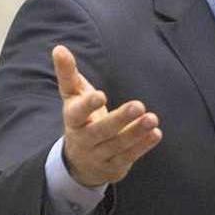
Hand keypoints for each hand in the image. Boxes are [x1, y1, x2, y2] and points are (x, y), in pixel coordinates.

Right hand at [52, 45, 162, 186]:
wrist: (79, 162)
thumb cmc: (80, 119)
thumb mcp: (73, 97)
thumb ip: (68, 74)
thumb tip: (59, 47)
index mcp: (73, 120)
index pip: (78, 113)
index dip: (88, 105)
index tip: (100, 95)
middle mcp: (84, 139)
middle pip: (101, 130)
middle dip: (119, 119)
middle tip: (138, 105)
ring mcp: (99, 155)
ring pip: (118, 144)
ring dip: (136, 132)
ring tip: (152, 118)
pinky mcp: (114, 166)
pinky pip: (129, 156)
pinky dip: (142, 146)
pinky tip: (155, 133)